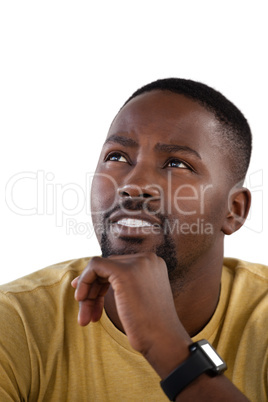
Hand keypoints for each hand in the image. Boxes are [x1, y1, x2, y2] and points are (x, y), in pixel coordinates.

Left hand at [72, 252, 191, 377]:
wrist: (163, 341)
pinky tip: (81, 300)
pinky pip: (94, 266)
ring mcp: (137, 263)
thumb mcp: (140, 297)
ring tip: (84, 319)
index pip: (118, 265)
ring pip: (99, 267)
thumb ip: (126, 284)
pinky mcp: (123, 271)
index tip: (88, 301)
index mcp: (153, 263)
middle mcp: (147, 258)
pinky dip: (84, 281)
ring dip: (87, 291)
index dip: (100, 283)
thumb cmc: (151, 327)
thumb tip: (95, 278)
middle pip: (107, 267)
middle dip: (93, 290)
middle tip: (86, 315)